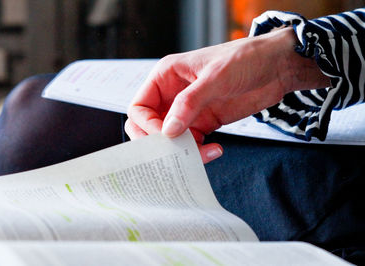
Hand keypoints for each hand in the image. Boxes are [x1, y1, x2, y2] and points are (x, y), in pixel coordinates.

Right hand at [126, 27, 328, 162]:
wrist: (277, 67)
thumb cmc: (245, 59)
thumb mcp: (216, 77)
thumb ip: (190, 103)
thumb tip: (168, 131)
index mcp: (166, 77)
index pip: (139, 107)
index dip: (146, 126)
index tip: (166, 138)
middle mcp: (172, 95)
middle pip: (149, 126)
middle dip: (160, 143)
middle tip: (176, 153)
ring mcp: (189, 111)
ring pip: (171, 139)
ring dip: (182, 151)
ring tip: (204, 153)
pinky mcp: (205, 123)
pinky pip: (192, 143)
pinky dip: (198, 152)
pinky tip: (216, 150)